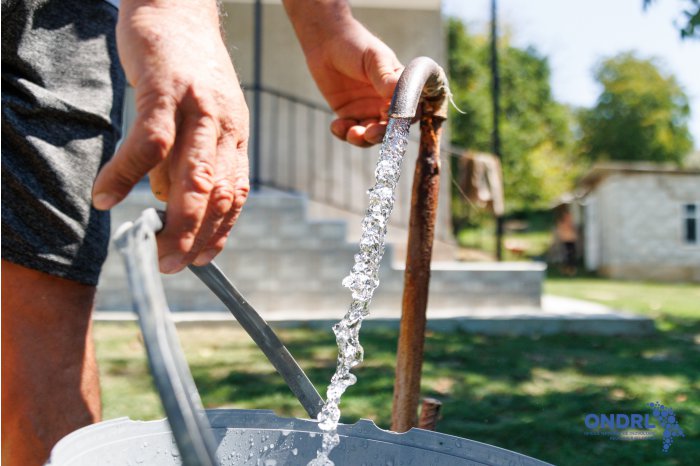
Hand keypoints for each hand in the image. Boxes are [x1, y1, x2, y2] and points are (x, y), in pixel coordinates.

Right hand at [92, 0, 248, 272]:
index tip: (205, 258)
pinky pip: (149, 142)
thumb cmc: (186, 66)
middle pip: (220, 193)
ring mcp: (199, 109)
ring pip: (194, 176)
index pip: (236, 193)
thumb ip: (190, 156)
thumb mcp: (201, 115)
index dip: (222, 230)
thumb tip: (167, 200)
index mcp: (236, 135)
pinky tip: (107, 197)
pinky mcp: (166, 91)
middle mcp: (226, 127)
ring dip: (178, 219)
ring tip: (157, 248)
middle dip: (201, 236)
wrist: (178, 7)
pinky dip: (127, 174)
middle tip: (177, 266)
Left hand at [284, 2, 402, 146]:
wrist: (326, 43)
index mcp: (399, 90)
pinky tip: (336, 125)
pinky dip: (343, 133)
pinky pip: (349, 132)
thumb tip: (396, 91)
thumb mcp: (373, 58)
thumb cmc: (356, 45)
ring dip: (361, 139)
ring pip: (370, 135)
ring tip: (350, 132)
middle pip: (389, 130)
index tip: (387, 113)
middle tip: (369, 133)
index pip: (409, 111)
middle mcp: (386, 104)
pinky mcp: (349, 115)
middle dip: (380, 135)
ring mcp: (367, 111)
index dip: (401, 119)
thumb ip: (384, 76)